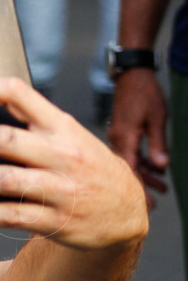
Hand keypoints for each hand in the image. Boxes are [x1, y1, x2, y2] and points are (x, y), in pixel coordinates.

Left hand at [0, 77, 147, 249]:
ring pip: (4, 180)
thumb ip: (30, 130)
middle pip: (4, 140)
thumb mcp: (68, 139)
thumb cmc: (81, 167)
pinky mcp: (57, 221)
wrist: (125, 213)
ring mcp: (61, 188)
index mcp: (62, 125)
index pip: (18, 93)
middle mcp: (63, 154)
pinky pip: (10, 215)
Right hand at [107, 68, 168, 208]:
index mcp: (125, 138)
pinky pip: (129, 153)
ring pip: (130, 162)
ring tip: (163, 187)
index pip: (130, 170)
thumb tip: (161, 167)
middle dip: (142, 187)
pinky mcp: (122, 132)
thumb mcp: (157, 118)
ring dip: (145, 175)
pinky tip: (155, 168)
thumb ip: (158, 144)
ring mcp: (118, 136)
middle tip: (155, 204)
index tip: (149, 205)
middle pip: (128, 170)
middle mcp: (117, 140)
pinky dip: (141, 162)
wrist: (132, 75)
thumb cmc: (145, 93)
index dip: (139, 189)